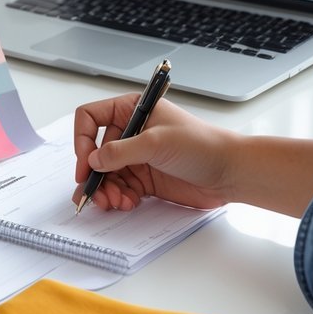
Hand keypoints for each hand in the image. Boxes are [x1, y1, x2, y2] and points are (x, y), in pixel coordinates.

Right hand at [73, 94, 237, 210]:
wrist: (230, 173)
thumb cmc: (202, 145)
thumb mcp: (157, 142)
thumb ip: (121, 151)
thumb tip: (93, 161)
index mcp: (132, 110)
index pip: (91, 118)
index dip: (82, 140)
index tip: (85, 163)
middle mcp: (131, 132)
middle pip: (94, 152)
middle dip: (93, 174)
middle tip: (95, 193)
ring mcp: (136, 157)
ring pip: (104, 174)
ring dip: (104, 190)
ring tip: (114, 202)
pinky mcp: (144, 179)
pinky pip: (118, 188)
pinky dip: (117, 198)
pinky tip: (128, 203)